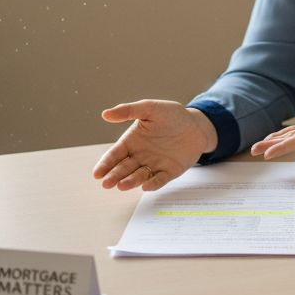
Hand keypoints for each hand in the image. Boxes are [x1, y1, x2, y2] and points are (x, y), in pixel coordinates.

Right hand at [93, 100, 216, 191]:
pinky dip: (153, 183)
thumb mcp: (150, 108)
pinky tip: (146, 186)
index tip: (97, 173)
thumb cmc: (172, 115)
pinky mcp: (169, 172)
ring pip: (139, 176)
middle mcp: (140, 156)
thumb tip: (105, 114)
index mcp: (132, 141)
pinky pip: (159, 179)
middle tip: (106, 183)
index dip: (105, 164)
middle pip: (123, 168)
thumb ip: (129, 111)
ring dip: (130, 181)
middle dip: (114, 176)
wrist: (197, 125)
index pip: (115, 155)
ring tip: (122, 185)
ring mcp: (154, 165)